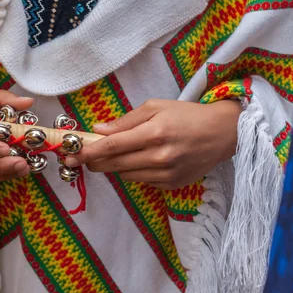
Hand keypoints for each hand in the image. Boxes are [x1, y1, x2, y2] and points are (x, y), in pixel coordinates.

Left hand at [64, 99, 240, 189]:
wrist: (222, 134)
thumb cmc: (186, 115)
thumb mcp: (156, 107)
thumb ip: (126, 121)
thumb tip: (98, 130)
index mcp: (154, 133)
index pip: (112, 146)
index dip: (88, 152)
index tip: (71, 155)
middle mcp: (160, 156)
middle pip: (114, 165)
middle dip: (94, 162)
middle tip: (80, 158)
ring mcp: (166, 174)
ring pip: (126, 175)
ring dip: (114, 166)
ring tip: (116, 154)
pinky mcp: (172, 185)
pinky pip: (142, 181)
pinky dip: (134, 172)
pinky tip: (142, 160)